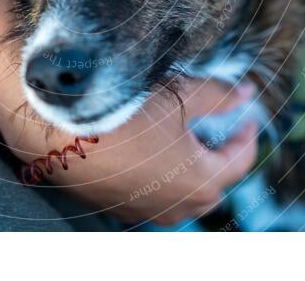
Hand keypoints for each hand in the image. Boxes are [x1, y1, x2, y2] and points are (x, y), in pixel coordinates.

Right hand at [7, 77, 257, 225]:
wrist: (56, 127)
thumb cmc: (124, 110)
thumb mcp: (180, 94)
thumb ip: (219, 95)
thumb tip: (247, 92)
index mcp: (201, 182)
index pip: (240, 161)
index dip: (247, 134)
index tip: (246, 113)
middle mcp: (175, 207)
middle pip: (212, 185)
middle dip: (219, 156)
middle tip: (214, 126)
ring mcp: (142, 212)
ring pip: (179, 196)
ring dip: (187, 170)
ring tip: (179, 138)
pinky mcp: (114, 208)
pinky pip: (148, 197)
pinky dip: (156, 177)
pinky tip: (143, 149)